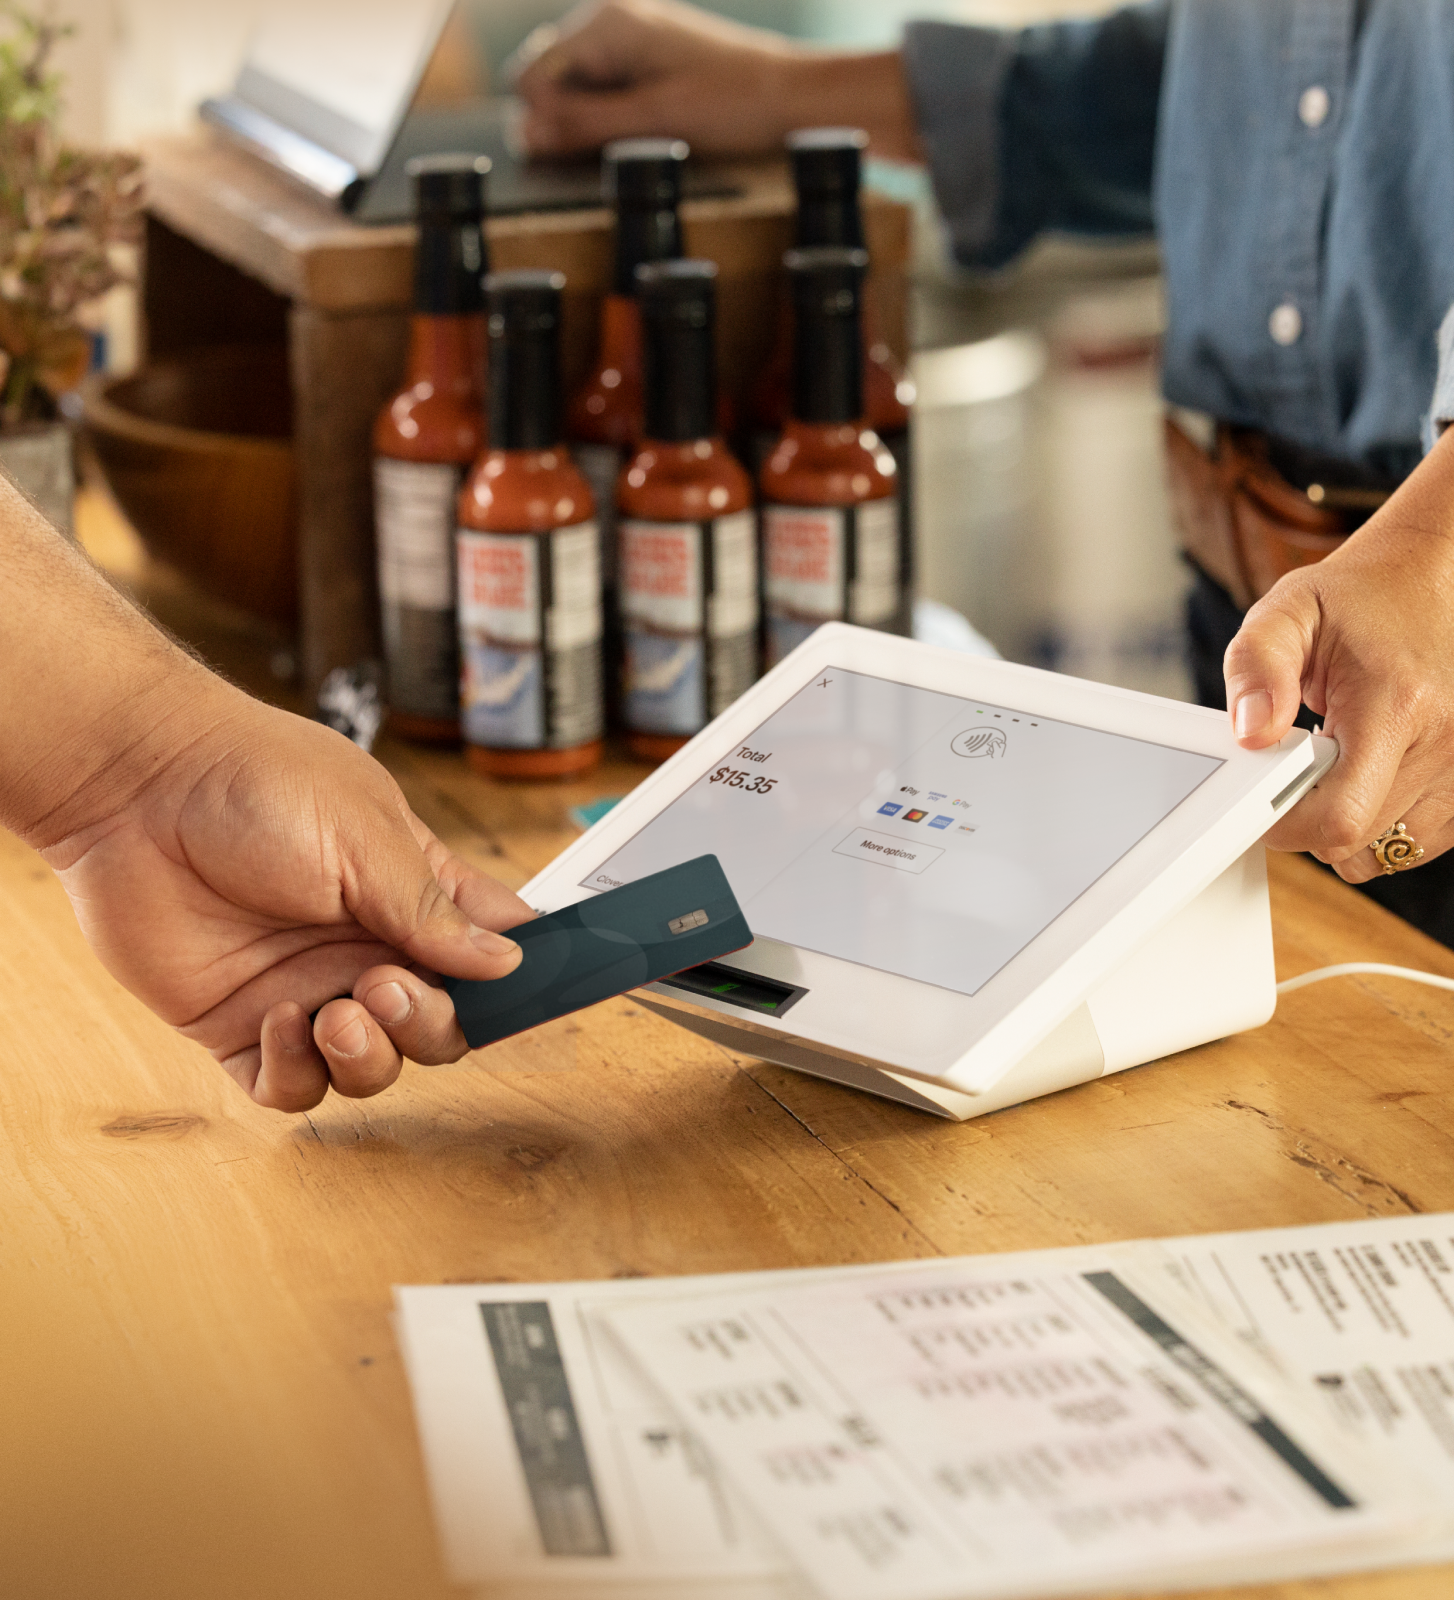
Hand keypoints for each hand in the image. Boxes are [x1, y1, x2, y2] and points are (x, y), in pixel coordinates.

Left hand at [39, 684, 530, 1111]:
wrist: (136, 787)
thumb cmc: (255, 782)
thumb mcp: (363, 835)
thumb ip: (431, 908)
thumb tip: (507, 962)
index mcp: (412, 892)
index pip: (488, 949)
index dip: (517, 978)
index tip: (537, 994)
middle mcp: (367, 947)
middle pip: (440, 1027)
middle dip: (432, 1024)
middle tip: (388, 985)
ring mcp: (308, 989)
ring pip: (375, 1068)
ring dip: (372, 1057)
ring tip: (340, 1010)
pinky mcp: (242, 1026)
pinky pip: (292, 1086)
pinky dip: (299, 1071)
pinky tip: (281, 1021)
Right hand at [511, 0, 919, 161]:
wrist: (791, 96)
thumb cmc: (731, 106)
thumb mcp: (652, 124)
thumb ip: (583, 126)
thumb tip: (524, 135)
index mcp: (605, 22)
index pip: (530, 78)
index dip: (543, 123)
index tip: (571, 155)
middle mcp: (610, 18)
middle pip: (549, 81)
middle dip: (564, 120)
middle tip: (611, 149)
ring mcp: (628, 35)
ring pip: (576, 89)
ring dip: (590, 122)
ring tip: (636, 138)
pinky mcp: (647, 56)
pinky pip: (606, 89)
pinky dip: (613, 116)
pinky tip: (644, 131)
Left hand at [1223, 428, 1453, 881]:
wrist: (1427, 578)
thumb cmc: (1355, 598)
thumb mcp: (1286, 612)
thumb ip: (1256, 669)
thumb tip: (1251, 733)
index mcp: (1397, 703)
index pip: (1339, 817)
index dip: (1285, 822)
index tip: (1263, 793)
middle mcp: (1444, 742)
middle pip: (1357, 841)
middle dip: (1309, 818)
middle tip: (1299, 763)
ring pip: (1386, 851)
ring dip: (1347, 824)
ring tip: (1337, 764)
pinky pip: (1416, 840)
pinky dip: (1382, 822)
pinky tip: (1368, 774)